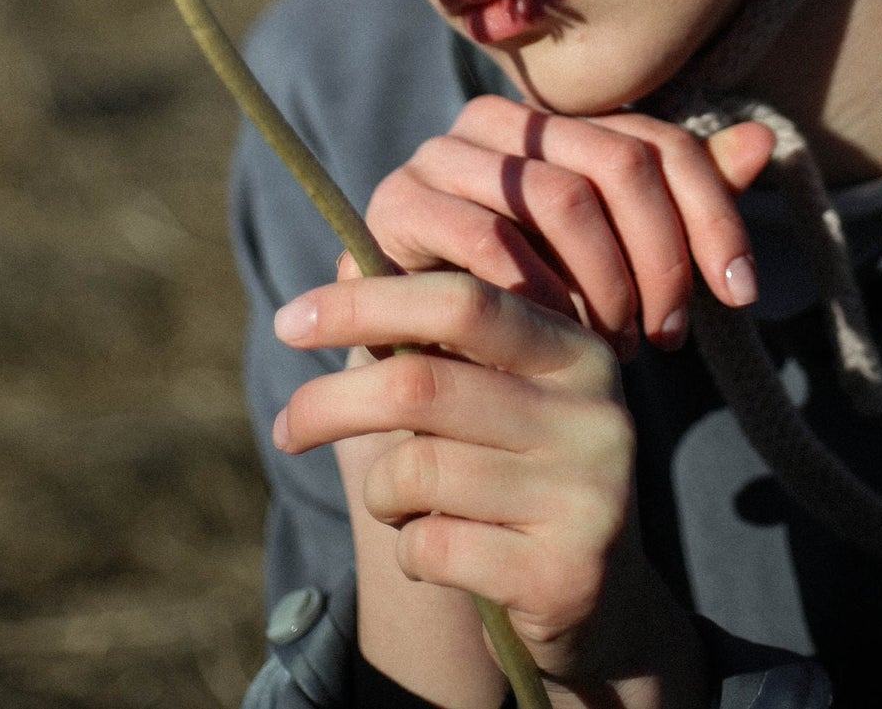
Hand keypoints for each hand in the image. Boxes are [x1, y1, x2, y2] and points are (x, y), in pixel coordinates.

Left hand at [273, 268, 707, 705]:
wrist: (590, 602)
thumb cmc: (508, 476)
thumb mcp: (489, 398)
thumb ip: (435, 346)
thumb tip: (340, 279)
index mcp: (576, 351)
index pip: (462, 302)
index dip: (367, 304)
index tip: (290, 321)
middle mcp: (595, 413)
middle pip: (421, 384)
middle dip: (332, 402)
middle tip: (285, 426)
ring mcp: (588, 494)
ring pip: (417, 470)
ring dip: (381, 491)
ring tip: (402, 503)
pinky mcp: (564, 573)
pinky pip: (432, 546)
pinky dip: (409, 551)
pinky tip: (439, 553)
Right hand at [363, 96, 775, 355]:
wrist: (425, 359)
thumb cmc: (532, 308)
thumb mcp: (619, 262)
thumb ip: (683, 202)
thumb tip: (765, 142)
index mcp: (563, 125)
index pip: (662, 145)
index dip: (714, 215)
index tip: (742, 293)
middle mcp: (504, 122)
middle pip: (619, 163)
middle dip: (660, 258)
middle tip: (666, 337)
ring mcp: (445, 154)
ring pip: (561, 196)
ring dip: (602, 283)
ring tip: (614, 345)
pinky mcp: (399, 202)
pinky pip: (484, 233)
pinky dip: (533, 290)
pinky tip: (552, 336)